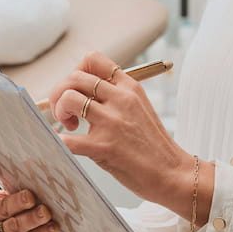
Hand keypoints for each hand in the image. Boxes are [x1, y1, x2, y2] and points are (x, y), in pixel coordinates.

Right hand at [0, 148, 67, 231]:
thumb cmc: (22, 219)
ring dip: (32, 219)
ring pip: (12, 226)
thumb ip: (16, 187)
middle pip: (0, 209)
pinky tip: (52, 228)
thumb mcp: (17, 201)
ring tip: (46, 212)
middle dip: (18, 201)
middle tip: (31, 196)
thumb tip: (31, 165)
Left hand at [48, 52, 200, 220]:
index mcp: (129, 86)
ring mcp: (112, 122)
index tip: (76, 89)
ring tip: (70, 127)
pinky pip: (68, 139)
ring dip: (60, 112)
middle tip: (67, 113)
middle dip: (60, 93)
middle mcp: (121, 99)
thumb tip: (80, 91)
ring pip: (68, 99)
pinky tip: (66, 144)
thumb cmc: (152, 144)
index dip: (75, 71)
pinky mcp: (104, 147)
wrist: (172, 172)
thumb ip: (115, 96)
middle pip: (75, 77)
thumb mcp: (139, 107)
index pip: (92, 59)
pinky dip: (61, 141)